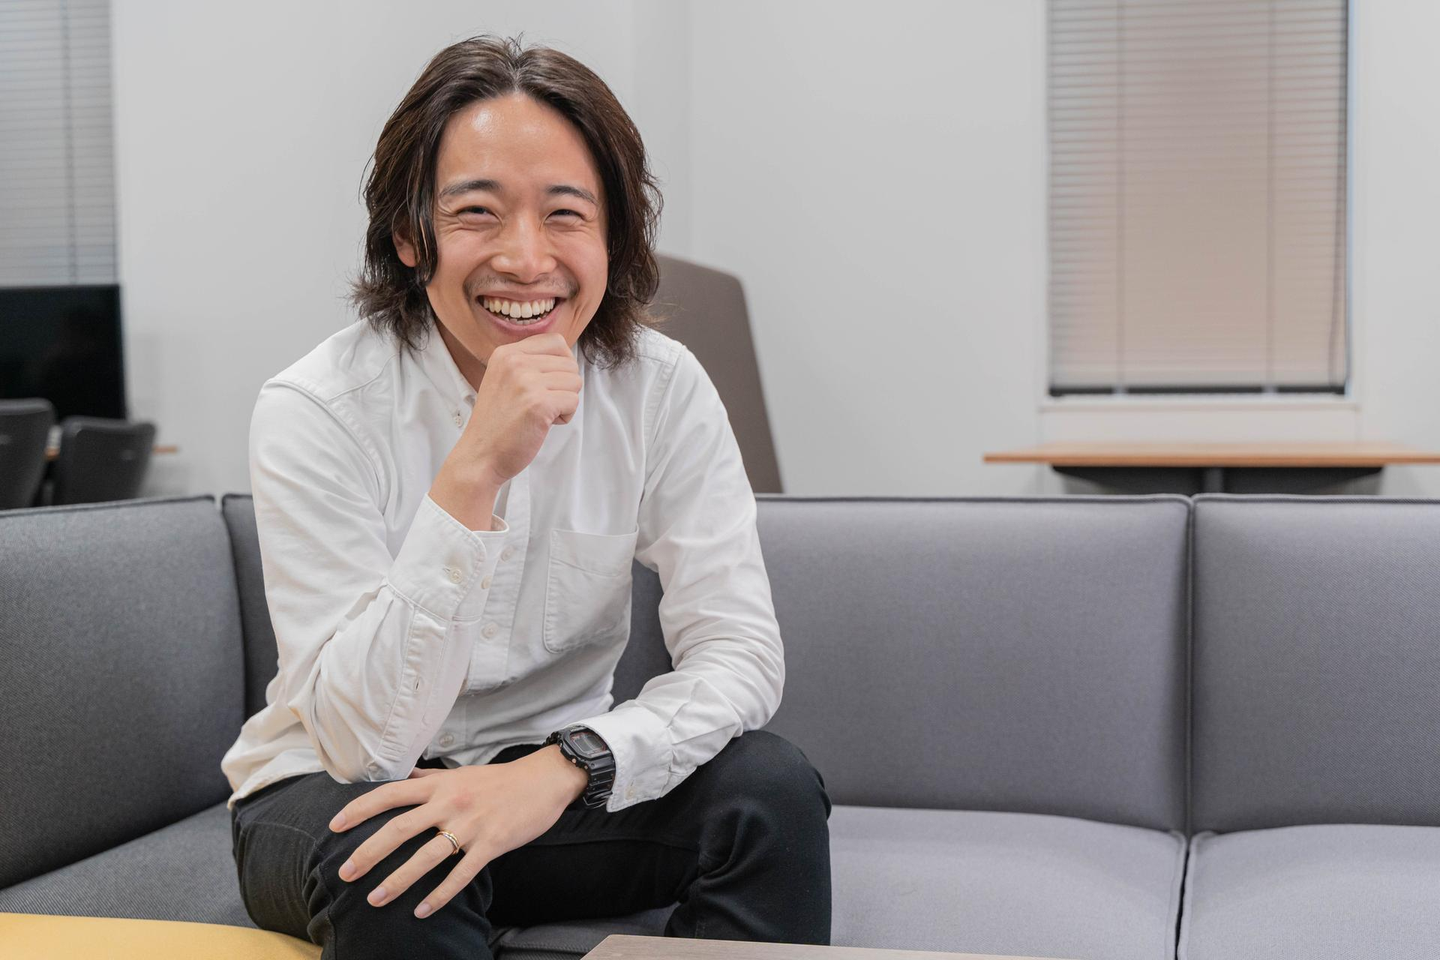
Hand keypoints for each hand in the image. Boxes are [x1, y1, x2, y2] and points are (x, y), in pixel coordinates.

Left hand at [329, 745, 587, 917]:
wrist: (544, 781)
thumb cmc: (500, 780)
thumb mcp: (462, 773)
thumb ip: (431, 778)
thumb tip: (405, 776)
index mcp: (439, 785)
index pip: (391, 795)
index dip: (360, 810)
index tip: (335, 825)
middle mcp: (450, 803)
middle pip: (399, 829)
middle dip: (368, 853)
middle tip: (345, 873)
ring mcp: (470, 825)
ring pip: (426, 857)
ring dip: (397, 880)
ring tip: (374, 900)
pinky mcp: (491, 844)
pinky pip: (460, 874)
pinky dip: (440, 895)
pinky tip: (422, 911)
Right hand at [459, 333, 581, 486]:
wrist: (479, 455)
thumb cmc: (497, 423)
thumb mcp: (505, 380)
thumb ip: (530, 364)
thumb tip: (566, 357)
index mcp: (506, 353)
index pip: (556, 342)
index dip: (561, 365)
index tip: (545, 385)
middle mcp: (515, 362)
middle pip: (569, 364)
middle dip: (563, 387)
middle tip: (539, 405)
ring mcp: (526, 382)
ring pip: (575, 382)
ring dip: (564, 402)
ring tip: (540, 414)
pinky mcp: (539, 404)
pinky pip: (573, 401)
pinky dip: (565, 416)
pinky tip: (543, 424)